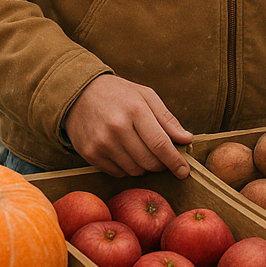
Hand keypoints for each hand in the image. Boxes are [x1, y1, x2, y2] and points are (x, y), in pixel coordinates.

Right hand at [63, 74, 193, 177]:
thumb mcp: (146, 96)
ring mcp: (101, 142)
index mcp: (135, 110)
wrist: (79, 94)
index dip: (175, 160)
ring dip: (144, 166)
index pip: (160, 143)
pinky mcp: (90, 153)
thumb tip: (186, 139)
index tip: (184, 171)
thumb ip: (167, 119)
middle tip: (162, 157)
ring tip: (141, 150)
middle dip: (161, 164)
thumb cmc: (118, 94)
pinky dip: (126, 168)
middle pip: (149, 161)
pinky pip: (117, 173)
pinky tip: (124, 152)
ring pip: (134, 170)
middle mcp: (117, 127)